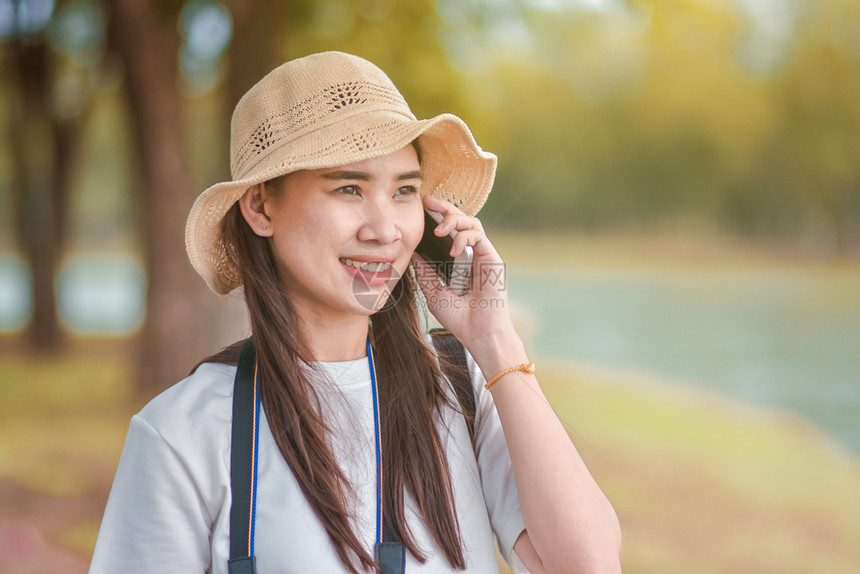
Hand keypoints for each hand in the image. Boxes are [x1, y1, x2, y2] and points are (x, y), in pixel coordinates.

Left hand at [412, 195, 516, 349]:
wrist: (477, 333)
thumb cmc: (458, 317)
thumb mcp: (433, 291)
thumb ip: (424, 271)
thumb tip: (412, 252)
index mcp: (456, 261)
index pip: (447, 231)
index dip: (437, 216)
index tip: (422, 207)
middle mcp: (470, 255)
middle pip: (460, 220)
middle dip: (444, 207)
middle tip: (428, 202)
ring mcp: (482, 255)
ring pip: (471, 222)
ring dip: (454, 220)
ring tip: (438, 230)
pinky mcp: (492, 258)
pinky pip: (479, 235)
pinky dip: (464, 237)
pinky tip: (453, 249)